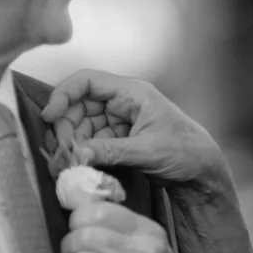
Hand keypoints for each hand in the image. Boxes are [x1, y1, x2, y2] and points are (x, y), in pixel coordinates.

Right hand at [41, 70, 227, 195]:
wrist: (203, 172)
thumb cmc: (185, 152)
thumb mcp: (148, 151)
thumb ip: (111, 151)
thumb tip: (77, 155)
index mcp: (132, 93)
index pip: (88, 81)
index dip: (63, 95)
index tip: (49, 116)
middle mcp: (123, 103)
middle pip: (79, 105)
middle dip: (65, 127)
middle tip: (61, 152)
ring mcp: (120, 121)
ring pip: (82, 126)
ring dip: (72, 144)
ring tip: (67, 164)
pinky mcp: (119, 140)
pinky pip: (92, 142)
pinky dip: (83, 154)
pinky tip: (80, 167)